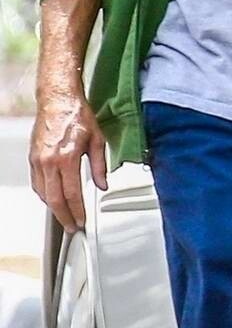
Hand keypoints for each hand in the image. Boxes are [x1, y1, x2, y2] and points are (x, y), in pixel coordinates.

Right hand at [30, 94, 106, 232]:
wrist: (57, 100)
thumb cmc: (76, 115)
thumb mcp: (97, 141)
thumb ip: (100, 166)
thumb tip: (102, 185)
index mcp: (67, 157)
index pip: (72, 194)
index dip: (78, 212)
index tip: (82, 221)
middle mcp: (49, 161)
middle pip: (55, 199)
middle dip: (64, 217)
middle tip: (72, 227)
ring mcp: (38, 160)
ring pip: (43, 193)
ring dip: (54, 207)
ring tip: (65, 215)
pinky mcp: (33, 158)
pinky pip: (37, 183)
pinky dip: (45, 195)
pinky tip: (53, 198)